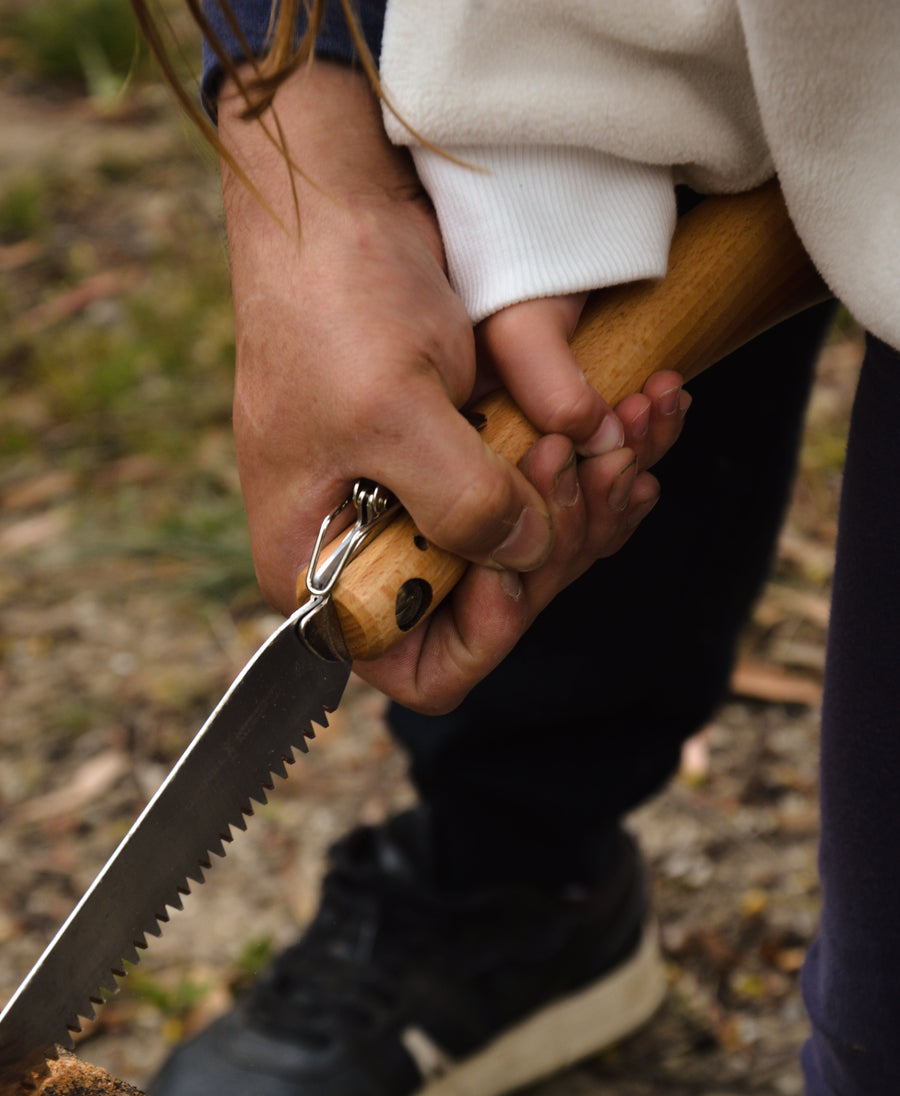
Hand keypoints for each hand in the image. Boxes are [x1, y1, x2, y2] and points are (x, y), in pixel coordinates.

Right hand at [219, 64, 688, 713]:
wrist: (337, 204)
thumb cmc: (330, 304)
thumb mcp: (389, 411)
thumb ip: (464, 504)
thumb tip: (530, 556)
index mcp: (321, 565)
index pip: (412, 663)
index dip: (480, 632)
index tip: (519, 564)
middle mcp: (374, 549)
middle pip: (492, 605)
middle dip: (559, 542)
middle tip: (590, 462)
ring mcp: (425, 503)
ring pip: (532, 550)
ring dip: (596, 496)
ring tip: (632, 426)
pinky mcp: (468, 457)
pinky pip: (544, 493)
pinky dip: (599, 465)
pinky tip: (638, 429)